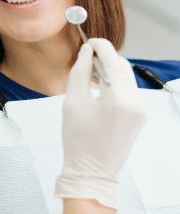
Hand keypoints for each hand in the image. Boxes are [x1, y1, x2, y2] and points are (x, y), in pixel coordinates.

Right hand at [55, 38, 146, 209]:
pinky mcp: (140, 116)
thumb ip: (80, 71)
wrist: (92, 171)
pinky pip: (129, 90)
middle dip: (104, 57)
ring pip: (126, 77)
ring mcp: (141, 110)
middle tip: (85, 59)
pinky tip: (100, 88)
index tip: (88, 42)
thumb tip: (87, 52)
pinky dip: (115, 83)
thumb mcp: (73, 101)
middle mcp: (136, 102)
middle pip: (122, 66)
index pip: (111, 59)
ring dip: (110, 70)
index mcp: (118, 99)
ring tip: (90, 75)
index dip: (99, 45)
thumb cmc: (78, 139)